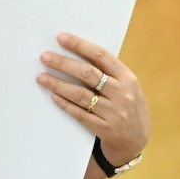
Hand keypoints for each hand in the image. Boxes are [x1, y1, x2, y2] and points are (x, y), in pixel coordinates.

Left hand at [39, 33, 150, 167]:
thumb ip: (110, 73)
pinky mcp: (104, 128)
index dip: (79, 45)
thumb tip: (78, 54)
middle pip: (87, 73)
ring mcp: (113, 112)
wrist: (138, 140)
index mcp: (127, 78)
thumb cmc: (129, 107)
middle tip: (45, 57)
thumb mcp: (128, 86)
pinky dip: (65, 104)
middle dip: (63, 63)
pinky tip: (53, 96)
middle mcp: (121, 93)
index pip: (100, 56)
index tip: (61, 38)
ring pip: (80, 94)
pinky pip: (80, 114)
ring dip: (58, 84)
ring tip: (41, 77)